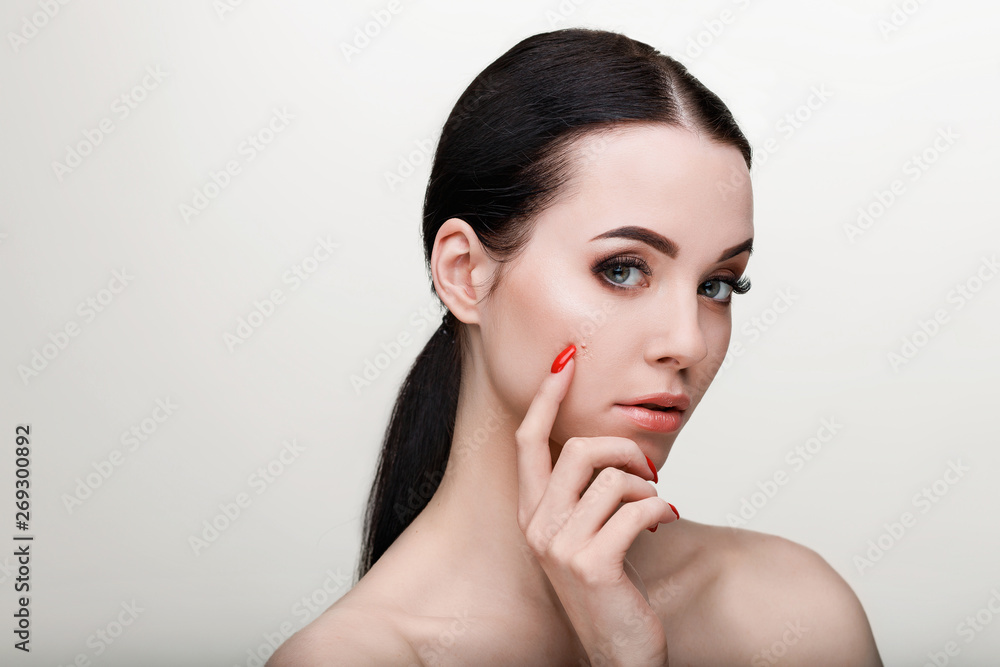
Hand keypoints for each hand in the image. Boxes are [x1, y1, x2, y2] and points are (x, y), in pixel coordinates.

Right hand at [515, 344, 678, 666]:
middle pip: (577, 449)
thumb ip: (585, 492)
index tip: (566, 361)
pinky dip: (661, 511)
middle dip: (623, 448)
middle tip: (648, 469)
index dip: (546, 397)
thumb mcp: (586, 532)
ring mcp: (559, 546)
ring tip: (656, 509)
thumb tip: (611, 445)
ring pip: (613, 479)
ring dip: (648, 489)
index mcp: (531, 513)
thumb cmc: (609, 587)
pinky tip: (667, 524)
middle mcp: (537, 526)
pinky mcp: (591, 564)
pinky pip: (637, 510)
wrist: (617, 650)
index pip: (529, 440)